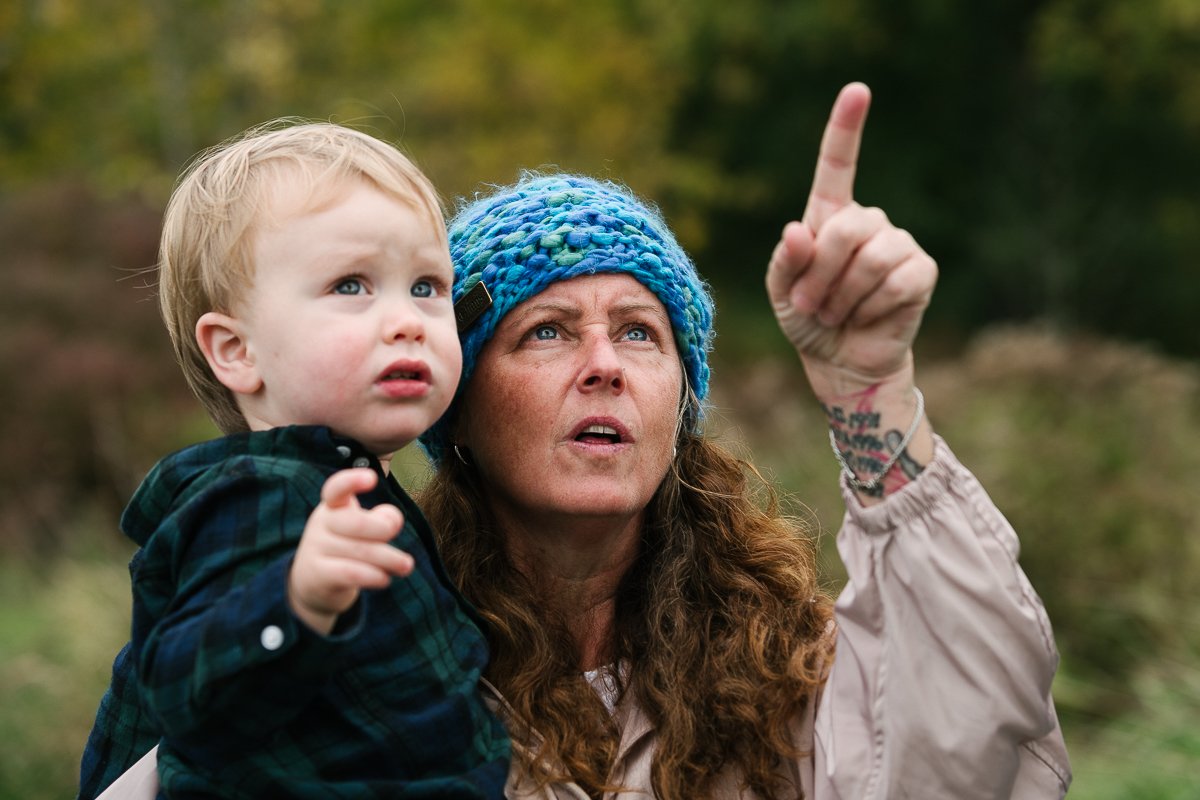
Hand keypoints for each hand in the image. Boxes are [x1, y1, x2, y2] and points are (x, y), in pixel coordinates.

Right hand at [288, 468, 412, 634]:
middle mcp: (321, 523)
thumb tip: (392, 522)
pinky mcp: (317, 574)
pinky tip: (385, 579)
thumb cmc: (346, 547)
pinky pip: (351, 573)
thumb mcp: (365, 529)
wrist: (312, 583)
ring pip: (360, 551)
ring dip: (390, 559)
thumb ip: (382, 520)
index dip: (352, 481)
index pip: (337, 488)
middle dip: (384, 531)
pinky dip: (374, 576)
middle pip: (357, 522)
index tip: (371, 478)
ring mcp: (316, 548)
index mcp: (333, 505)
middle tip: (398, 537)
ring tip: (406, 566)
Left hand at [766, 83, 937, 398]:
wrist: (841, 361)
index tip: (857, 91)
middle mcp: (868, 222)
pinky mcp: (922, 271)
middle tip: (810, 305)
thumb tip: (798, 230)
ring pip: (870, 258)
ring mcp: (899, 244)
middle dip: (820, 274)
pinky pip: (894, 281)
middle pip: (846, 228)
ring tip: (835, 313)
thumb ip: (785, 261)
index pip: (838, 164)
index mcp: (830, 216)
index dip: (846, 127)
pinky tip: (867, 317)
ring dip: (842, 296)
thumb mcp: (782, 292)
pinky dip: (871, 307)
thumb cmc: (809, 319)